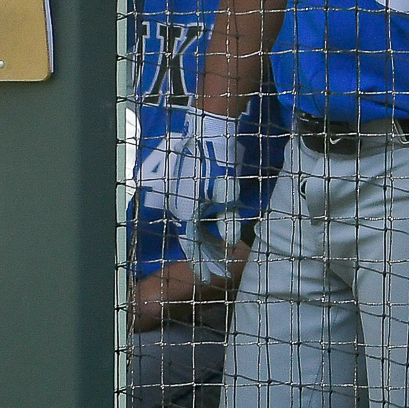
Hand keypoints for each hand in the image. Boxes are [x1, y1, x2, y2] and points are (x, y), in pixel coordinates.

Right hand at [171, 107, 242, 284]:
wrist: (207, 129)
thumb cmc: (218, 160)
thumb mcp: (227, 191)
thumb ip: (228, 218)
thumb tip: (231, 242)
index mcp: (185, 211)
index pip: (192, 245)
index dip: (203, 263)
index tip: (213, 277)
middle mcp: (178, 207)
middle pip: (191, 239)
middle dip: (207, 256)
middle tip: (222, 270)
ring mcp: (179, 198)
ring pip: (191, 227)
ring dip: (206, 241)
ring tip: (221, 253)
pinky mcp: (183, 189)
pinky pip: (192, 214)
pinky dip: (203, 225)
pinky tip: (214, 228)